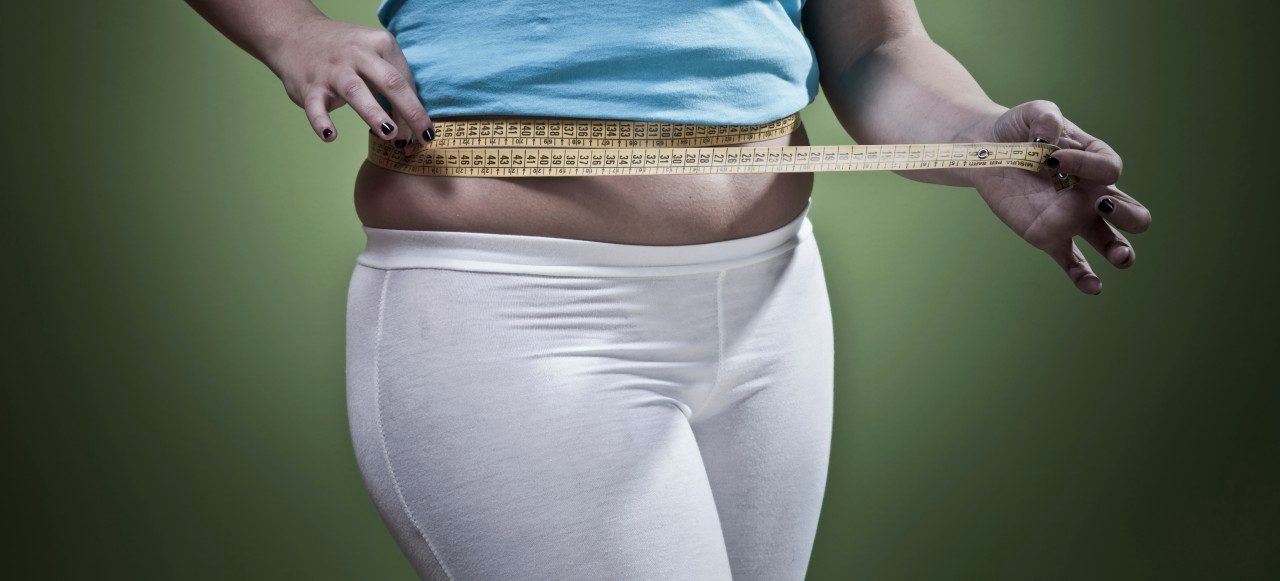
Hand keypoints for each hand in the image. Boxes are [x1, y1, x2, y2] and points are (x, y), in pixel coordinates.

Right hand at [263, 15, 432, 154]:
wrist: (296, 34)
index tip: (425, 135)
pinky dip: (321, 121)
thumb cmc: (347, 55)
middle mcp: (358, 54)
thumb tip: (410, 133)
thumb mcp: (373, 59)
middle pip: (390, 82)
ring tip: (389, 133)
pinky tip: (330, 136)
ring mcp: (333, 69)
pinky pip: (315, 105)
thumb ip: (392, 90)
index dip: (417, 110)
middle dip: (409, 110)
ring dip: (374, 113)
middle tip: (422, 136)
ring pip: (356, 90)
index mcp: (380, 44)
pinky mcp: (310, 85)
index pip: (404, 80)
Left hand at [966, 100, 1151, 293]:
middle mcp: (1091, 194)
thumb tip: (1049, 141)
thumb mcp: (1033, 112)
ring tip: (1120, 256)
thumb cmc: (1017, 128)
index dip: (1085, 165)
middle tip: (1103, 207)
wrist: (984, 149)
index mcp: (1096, 162)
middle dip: (1129, 215)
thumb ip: (1046, 117)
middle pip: (1131, 212)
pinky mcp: (1048, 237)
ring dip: (1120, 250)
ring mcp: (1072, 219)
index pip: (1108, 170)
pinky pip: (1073, 262)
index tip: (1050, 157)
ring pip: (1110, 241)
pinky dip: (1084, 276)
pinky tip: (1092, 287)